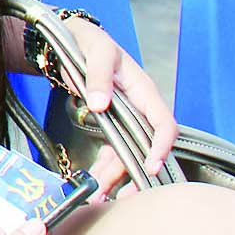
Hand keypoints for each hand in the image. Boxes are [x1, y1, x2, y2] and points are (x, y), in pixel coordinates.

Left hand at [64, 14, 177, 189]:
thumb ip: (97, 76)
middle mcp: (139, 109)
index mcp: (143, 91)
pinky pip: (112, 150)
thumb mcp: (96, 52)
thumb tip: (99, 104)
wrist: (71, 39)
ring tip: (101, 195)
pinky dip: (105, 167)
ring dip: (116, 175)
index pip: (164, 123)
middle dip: (133, 171)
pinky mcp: (110, 124)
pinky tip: (96, 183)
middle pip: (144, 146)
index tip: (150, 165)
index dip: (161, 146)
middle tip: (119, 193)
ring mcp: (125, 118)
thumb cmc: (89, 42)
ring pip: (127, 152)